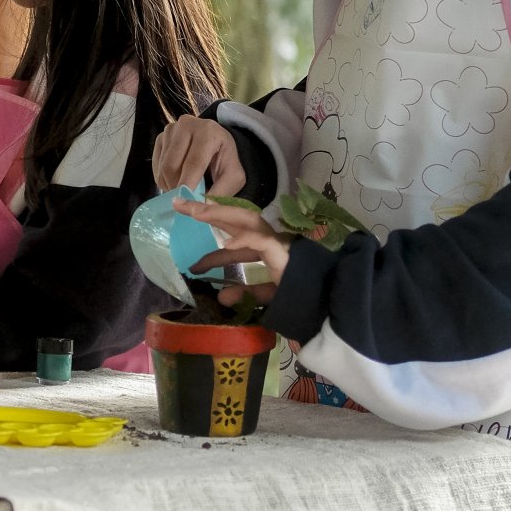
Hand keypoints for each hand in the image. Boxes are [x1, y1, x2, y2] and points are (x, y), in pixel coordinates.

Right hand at [152, 117, 245, 195]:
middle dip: (176, 186)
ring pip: (162, 166)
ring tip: (182, 189)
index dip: (188, 183)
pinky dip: (163, 178)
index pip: (194, 162)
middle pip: (172, 165)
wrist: (217, 142)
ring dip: (169, 183)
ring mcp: (170, 130)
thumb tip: (204, 208)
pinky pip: (156, 165)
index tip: (185, 202)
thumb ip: (221, 192)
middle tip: (184, 199)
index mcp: (208, 132)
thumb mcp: (233, 176)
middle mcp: (187, 125)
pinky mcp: (160, 137)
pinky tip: (175, 180)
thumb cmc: (225, 160)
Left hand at [172, 196, 291, 306]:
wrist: (330, 306)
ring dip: (220, 214)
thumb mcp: (267, 297)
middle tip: (180, 204)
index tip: (190, 238)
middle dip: (209, 211)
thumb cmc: (302, 299)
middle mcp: (272, 241)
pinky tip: (225, 244)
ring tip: (196, 211)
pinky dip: (243, 240)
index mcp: (267, 249)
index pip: (235, 235)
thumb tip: (221, 296)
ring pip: (247, 221)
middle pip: (237, 219)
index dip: (213, 233)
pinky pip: (262, 242)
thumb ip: (247, 293)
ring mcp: (279, 244)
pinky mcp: (285, 253)